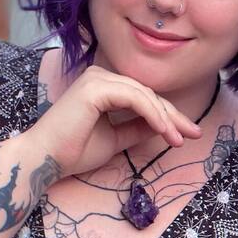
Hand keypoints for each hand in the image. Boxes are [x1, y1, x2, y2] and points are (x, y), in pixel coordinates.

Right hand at [22, 66, 202, 179]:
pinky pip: (134, 98)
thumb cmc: (73, 151)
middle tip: (193, 133)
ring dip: (165, 117)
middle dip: (173, 115)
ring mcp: (97, 78)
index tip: (188, 133)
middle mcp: (100, 76)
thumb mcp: (115, 139)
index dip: (168, 115)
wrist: (44, 160)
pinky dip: (152, 114)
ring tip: (179, 138)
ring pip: (144, 95)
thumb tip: (164, 126)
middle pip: (148, 94)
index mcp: (103, 86)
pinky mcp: (96, 87)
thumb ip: (137, 129)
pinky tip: (164, 130)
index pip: (143, 97)